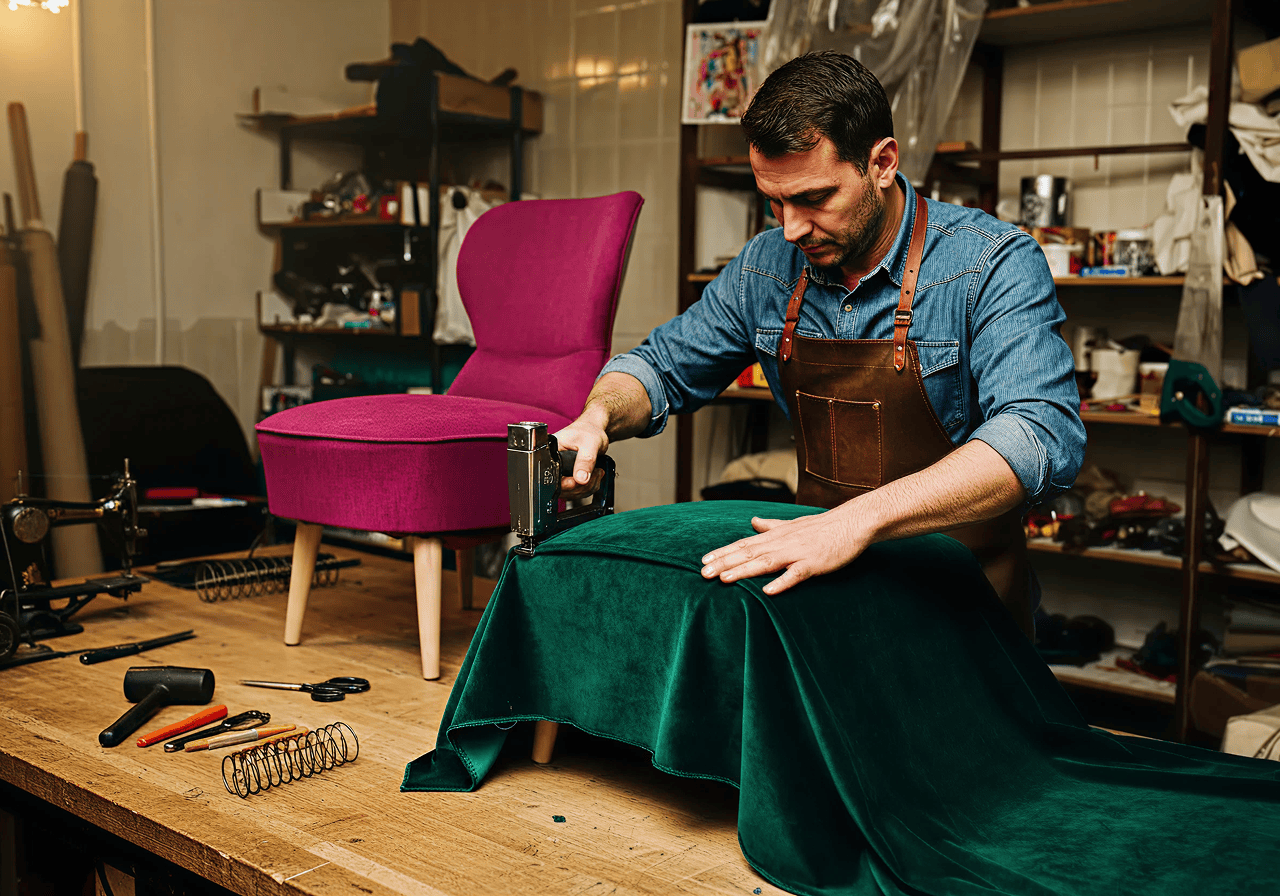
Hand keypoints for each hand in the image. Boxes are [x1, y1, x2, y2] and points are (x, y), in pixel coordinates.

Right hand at [552, 415, 609, 500]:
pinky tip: (595, 476)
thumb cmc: (588, 431)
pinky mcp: (568, 478)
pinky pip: (577, 492)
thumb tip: (581, 478)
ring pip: (571, 493)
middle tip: (596, 472)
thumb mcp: (589, 443)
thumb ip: (585, 461)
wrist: (593, 431)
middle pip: (562, 489)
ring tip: (597, 472)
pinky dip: (589, 487)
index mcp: (551, 453)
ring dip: (588, 487)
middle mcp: (553, 465)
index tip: (579, 480)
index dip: (566, 483)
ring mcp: (561, 473)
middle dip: (582, 486)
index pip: (552, 476)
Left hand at [699, 506, 872, 595]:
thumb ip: (771, 525)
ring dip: (744, 571)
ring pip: (765, 563)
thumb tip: (753, 522)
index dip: (723, 553)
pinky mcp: (813, 564)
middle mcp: (781, 543)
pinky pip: (795, 575)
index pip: (743, 544)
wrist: (851, 523)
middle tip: (703, 574)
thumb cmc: (821, 527)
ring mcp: (796, 553)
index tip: (704, 562)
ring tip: (725, 579)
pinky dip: (781, 582)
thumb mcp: (792, 525)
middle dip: (724, 563)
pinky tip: (767, 591)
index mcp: (775, 536)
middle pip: (748, 553)